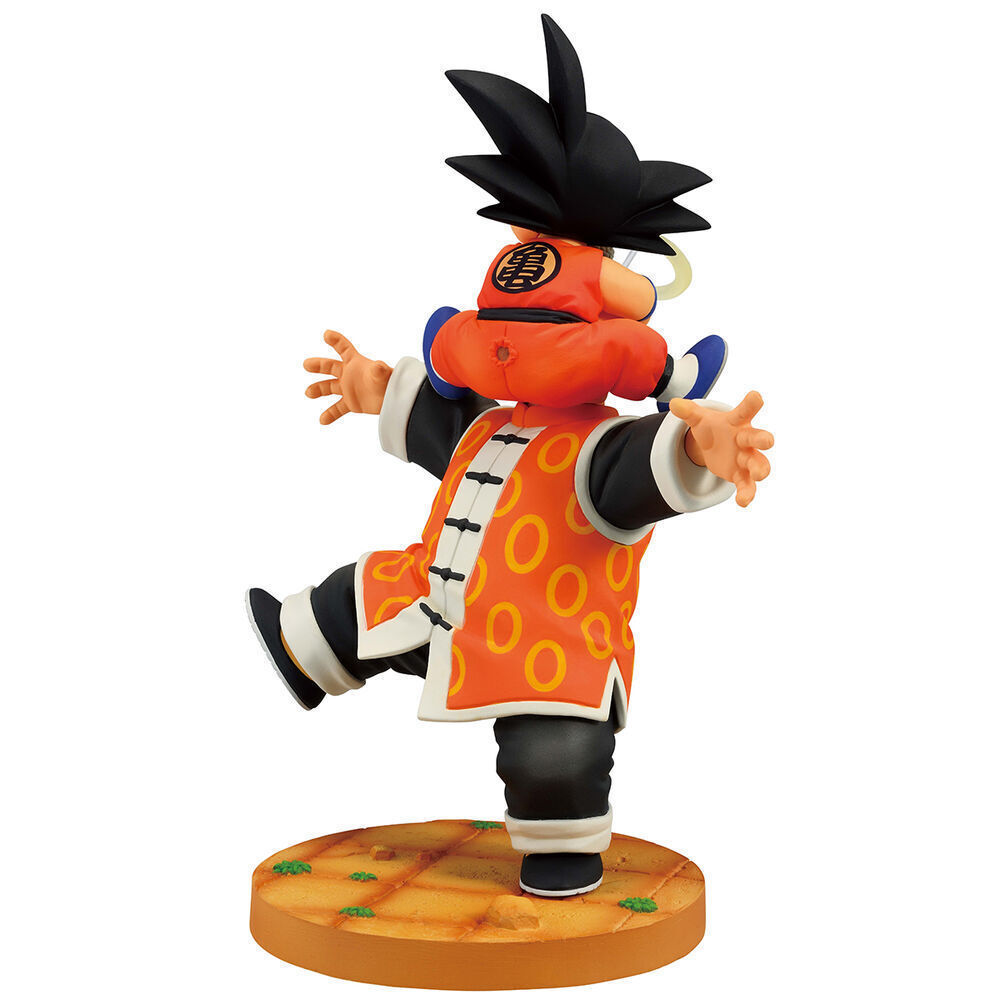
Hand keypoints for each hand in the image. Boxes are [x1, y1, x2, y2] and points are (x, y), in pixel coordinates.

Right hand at [303, 331, 391, 424]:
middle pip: (331, 367)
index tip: (327, 334)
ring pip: (329, 387)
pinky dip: (330, 414)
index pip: (344, 348)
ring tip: (309, 393)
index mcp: (356, 363)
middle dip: (318, 365)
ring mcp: (349, 389)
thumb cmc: (390, 383)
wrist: (396, 400)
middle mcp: (350, 374)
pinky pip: (337, 409)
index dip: (336, 340)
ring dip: (318, 390)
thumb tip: (379, 366)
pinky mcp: (352, 403)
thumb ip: (379, 370)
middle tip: (307, 365)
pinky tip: (322, 420)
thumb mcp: (383, 375)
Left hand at [670, 391, 773, 506]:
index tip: (756, 396)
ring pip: (758, 463)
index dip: (750, 403)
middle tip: (768, 441)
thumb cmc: (712, 428)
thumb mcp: (699, 420)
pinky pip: (747, 485)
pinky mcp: (741, 475)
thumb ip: (688, 412)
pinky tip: (742, 502)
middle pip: (757, 438)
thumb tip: (673, 404)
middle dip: (763, 439)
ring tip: (758, 475)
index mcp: (736, 422)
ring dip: (760, 469)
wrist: (714, 446)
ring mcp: (746, 458)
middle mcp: (745, 439)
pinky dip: (746, 493)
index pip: (744, 411)